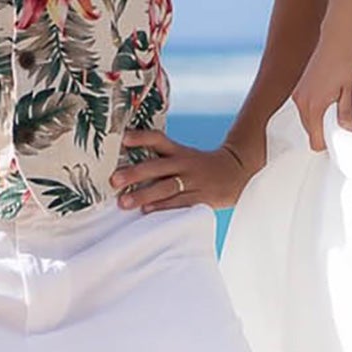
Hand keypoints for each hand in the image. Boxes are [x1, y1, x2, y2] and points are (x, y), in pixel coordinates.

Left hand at [112, 132, 260, 211]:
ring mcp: (193, 182)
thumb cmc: (200, 167)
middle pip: (157, 167)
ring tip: (124, 203)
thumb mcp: (184, 156)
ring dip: (144, 195)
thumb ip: (160, 159)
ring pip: (166, 188)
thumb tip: (126, 166)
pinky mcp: (200, 199)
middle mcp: (184, 164)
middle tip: (114, 180)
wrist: (237, 173)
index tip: (123, 139)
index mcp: (178, 151)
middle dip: (135, 173)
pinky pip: (179, 204)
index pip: (158, 140)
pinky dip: (162, 207)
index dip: (141, 138)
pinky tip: (147, 212)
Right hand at [291, 12, 351, 152]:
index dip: (330, 146)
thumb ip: (347, 115)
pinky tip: (333, 100)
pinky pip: (308, 107)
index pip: (316, 142)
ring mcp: (299, 93)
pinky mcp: (301, 86)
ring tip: (340, 110)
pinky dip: (319, 109)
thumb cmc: (347, 57)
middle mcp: (300, 101)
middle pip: (311, 132)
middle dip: (326, 133)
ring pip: (309, 120)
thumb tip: (348, 132)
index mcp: (312, 107)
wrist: (340, 32)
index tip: (343, 143)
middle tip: (345, 127)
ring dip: (323, 120)